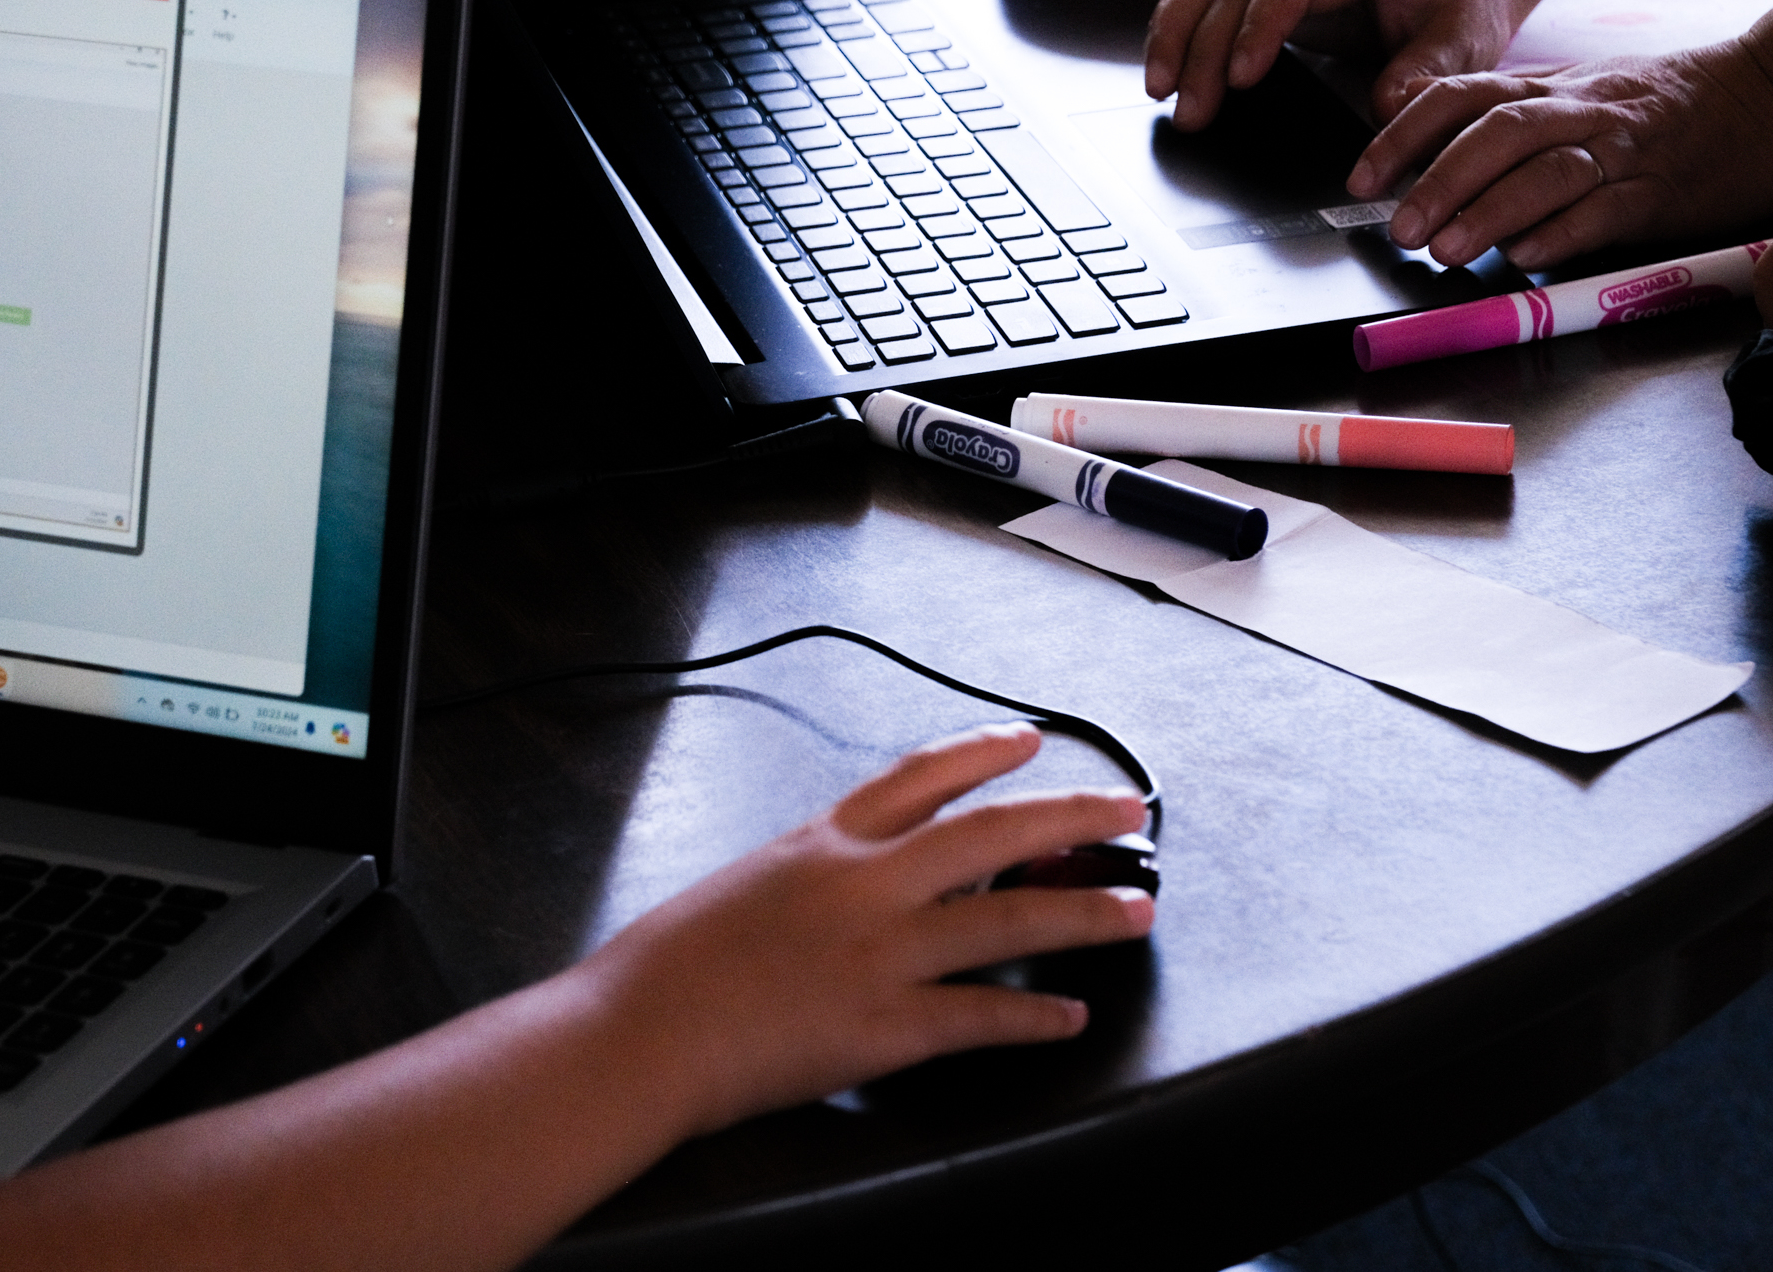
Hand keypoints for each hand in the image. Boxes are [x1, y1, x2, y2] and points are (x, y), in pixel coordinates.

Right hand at [581, 725, 1153, 1137]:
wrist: (637, 1031)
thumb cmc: (668, 967)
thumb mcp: (745, 885)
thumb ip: (811, 874)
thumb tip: (861, 875)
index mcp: (822, 844)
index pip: (920, 777)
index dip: (983, 753)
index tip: (1029, 741)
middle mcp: (862, 886)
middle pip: (991, 832)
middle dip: (1070, 817)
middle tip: (1128, 808)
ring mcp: (877, 954)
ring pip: (1007, 919)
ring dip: (1082, 912)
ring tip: (1135, 909)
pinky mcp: (883, 1028)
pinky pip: (979, 1017)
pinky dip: (1033, 1018)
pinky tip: (1071, 1018)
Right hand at [1143, 0, 1529, 131]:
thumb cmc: (1455, 2)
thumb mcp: (1462, 37)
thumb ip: (1429, 70)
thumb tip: (1389, 105)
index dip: (1258, 25)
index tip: (1240, 76)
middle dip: (1206, 51)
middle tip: (1193, 111)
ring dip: (1175, 38)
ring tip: (1161, 92)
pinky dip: (1175, 31)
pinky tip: (1164, 71)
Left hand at [1349, 40, 1772, 269]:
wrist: (1758, 96)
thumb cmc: (1646, 106)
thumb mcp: (1569, 96)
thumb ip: (1501, 122)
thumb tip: (1416, 155)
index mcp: (1545, 90)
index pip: (1461, 98)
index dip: (1402, 135)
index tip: (1360, 179)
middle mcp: (1577, 114)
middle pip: (1499, 134)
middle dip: (1440, 180)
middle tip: (1399, 228)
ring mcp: (1620, 152)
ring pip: (1548, 173)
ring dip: (1490, 212)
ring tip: (1445, 252)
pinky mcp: (1659, 195)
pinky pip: (1607, 212)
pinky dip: (1562, 234)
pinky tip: (1525, 257)